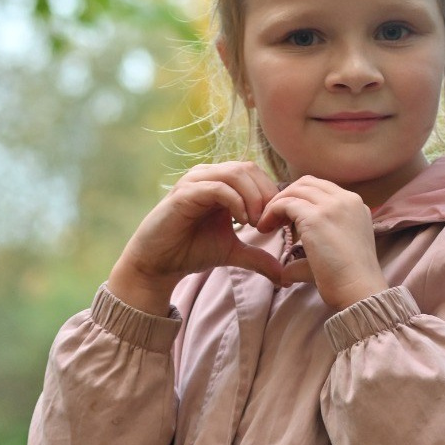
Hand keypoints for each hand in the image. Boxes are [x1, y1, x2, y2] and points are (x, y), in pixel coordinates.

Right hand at [107, 162, 284, 314]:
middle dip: (266, 195)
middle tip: (270, 223)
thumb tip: (285, 276)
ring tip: (257, 223)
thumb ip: (259, 258)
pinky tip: (242, 222)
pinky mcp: (184, 194)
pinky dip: (235, 201)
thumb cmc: (192, 251)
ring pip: (234, 173)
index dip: (272, 195)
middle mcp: (209, 176)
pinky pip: (216, 187)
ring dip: (253, 197)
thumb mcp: (234, 253)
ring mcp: (195, 182)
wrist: (159, 263)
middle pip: (249, 168)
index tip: (278, 223)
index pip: (256, 174)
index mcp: (222, 184)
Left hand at [256, 177, 388, 310]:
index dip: (301, 199)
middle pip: (307, 183)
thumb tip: (286, 270)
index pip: (322, 189)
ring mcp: (332, 206)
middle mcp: (346, 200)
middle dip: (287, 197)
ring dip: (276, 204)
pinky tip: (265, 228)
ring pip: (295, 191)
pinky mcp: (316, 217)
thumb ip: (313, 253)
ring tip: (266, 225)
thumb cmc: (350, 282)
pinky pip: (285, 204)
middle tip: (273, 219)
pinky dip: (271, 213)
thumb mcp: (336, 255)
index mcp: (355, 206)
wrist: (359, 291)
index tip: (288, 219)